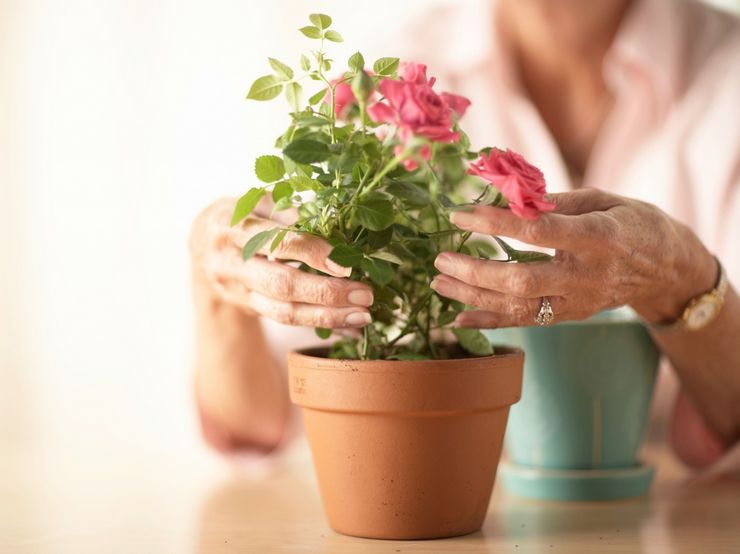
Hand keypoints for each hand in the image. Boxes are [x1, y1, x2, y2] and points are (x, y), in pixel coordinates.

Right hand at [190, 198, 372, 328]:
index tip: (345, 264)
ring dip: (327, 317)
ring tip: (362, 316)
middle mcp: (232, 263)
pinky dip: (322, 325)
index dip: (312, 253)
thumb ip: (290, 212)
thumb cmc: (241, 214)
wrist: (202, 245)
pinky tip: (350, 327)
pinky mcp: (250, 308)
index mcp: (233, 227)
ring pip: (283, 312)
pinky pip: (288, 321)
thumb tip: (334, 225)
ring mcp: (238, 291)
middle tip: (364, 295)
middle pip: (281, 285)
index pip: (277, 243)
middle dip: (326, 293)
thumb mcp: (259, 201)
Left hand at [431, 188, 716, 327]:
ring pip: (518, 307)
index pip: (537, 231)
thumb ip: (555, 200)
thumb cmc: (632, 223)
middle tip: (441, 259)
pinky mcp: (570, 316)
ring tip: (439, 282)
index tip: (460, 215)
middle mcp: (586, 275)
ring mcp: (578, 302)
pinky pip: (525, 323)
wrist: (666, 269)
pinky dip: (489, 322)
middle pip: (522, 280)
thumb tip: (506, 196)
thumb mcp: (603, 198)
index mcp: (598, 237)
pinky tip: (458, 318)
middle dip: (475, 271)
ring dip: (473, 297)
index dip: (495, 223)